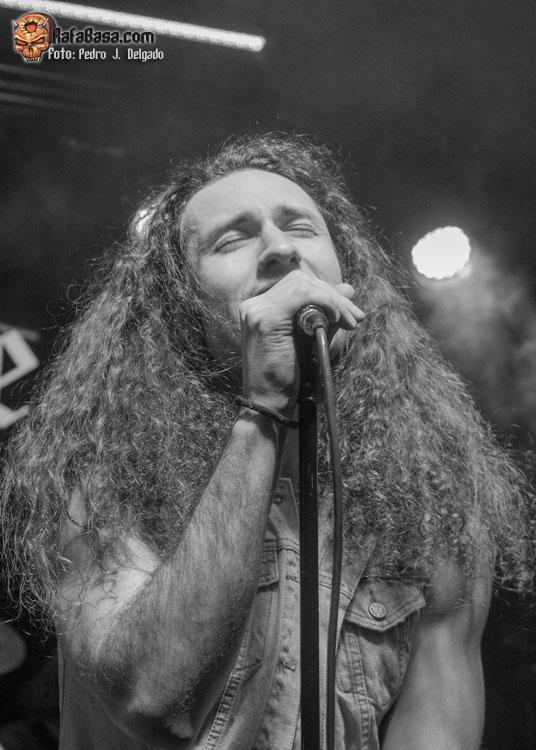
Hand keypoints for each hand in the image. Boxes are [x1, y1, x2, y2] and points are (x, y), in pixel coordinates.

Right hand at [239, 270, 363, 411]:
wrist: (270, 405)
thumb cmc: (289, 379)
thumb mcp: (312, 339)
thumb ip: (328, 313)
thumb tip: (349, 288)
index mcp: (261, 308)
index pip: (298, 285)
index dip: (328, 293)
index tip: (350, 314)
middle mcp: (255, 305)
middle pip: (301, 281)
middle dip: (334, 296)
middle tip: (356, 318)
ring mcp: (257, 310)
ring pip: (303, 285)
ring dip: (333, 300)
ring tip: (350, 321)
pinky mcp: (265, 319)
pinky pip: (302, 296)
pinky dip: (325, 302)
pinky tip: (336, 318)